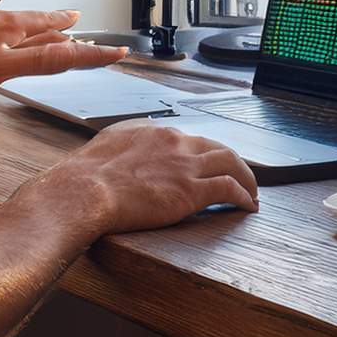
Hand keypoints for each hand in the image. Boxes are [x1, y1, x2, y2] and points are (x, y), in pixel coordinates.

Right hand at [42, 119, 259, 233]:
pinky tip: (248, 206)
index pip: (189, 138)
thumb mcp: (107, 146)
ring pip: (231, 163)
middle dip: (233, 161)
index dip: (203, 152)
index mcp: (153, 130)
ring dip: (246, 178)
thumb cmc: (87, 174)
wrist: (85, 189)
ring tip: (251, 191)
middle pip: (217, 146)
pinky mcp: (192, 190)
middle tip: (240, 175)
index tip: (207, 164)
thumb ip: (125, 146)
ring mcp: (185, 164)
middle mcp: (174, 141)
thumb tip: (124, 153)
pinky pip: (230, 189)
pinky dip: (244, 196)